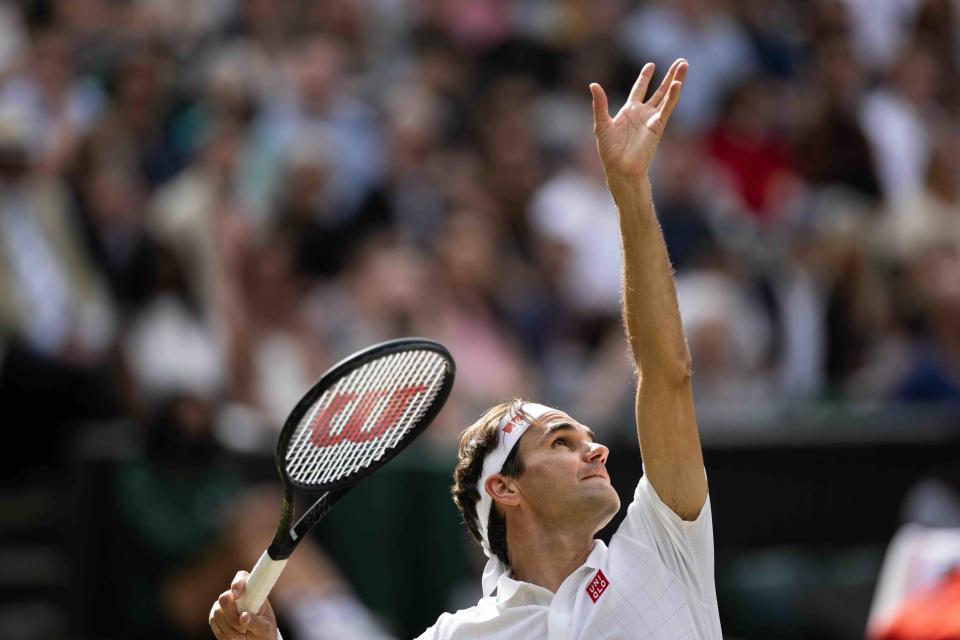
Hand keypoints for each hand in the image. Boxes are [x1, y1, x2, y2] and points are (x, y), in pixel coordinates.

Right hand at [209, 571, 277, 639]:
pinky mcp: (215, 616)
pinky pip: (213, 622)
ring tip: (242, 636)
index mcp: (252, 591)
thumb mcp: (265, 628)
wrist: (257, 639)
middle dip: (232, 617)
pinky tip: (233, 637)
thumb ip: (255, 622)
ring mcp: (223, 605)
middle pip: (224, 598)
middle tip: (243, 629)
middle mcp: (236, 595)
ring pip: (217, 613)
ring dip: (229, 629)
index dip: (237, 584)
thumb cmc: (265, 630)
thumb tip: (243, 617)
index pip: (242, 578)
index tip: (237, 596)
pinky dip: (223, 634)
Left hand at [590, 59, 687, 178]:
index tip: (651, 65)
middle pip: (659, 90)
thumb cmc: (609, 151)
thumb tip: (593, 85)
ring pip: (667, 96)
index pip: (639, 89)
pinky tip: (677, 84)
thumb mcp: (601, 123)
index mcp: (629, 111)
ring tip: (684, 65)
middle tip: (680, 62)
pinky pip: (666, 108)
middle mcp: (643, 113)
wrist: (620, 168)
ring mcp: (652, 119)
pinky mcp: (657, 126)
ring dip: (676, 80)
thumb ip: (600, 104)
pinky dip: (672, 96)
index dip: (645, 77)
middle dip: (669, 75)